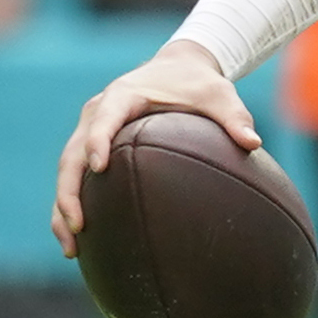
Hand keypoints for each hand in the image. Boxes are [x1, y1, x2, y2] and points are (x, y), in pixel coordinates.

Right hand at [50, 39, 256, 255]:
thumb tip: (253, 143)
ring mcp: (90, 130)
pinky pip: (75, 177)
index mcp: (122, 96)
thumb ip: (234, 117)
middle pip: (73, 154)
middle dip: (70, 192)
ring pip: (67, 171)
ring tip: (70, 249)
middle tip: (79, 226)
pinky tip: (78, 242)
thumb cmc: (199, 84)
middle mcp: (97, 113)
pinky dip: (71, 206)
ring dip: (63, 208)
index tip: (99, 168)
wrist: (177, 68)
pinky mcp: (91, 145)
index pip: (104, 119)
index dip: (98, 142)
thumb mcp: (220, 95)